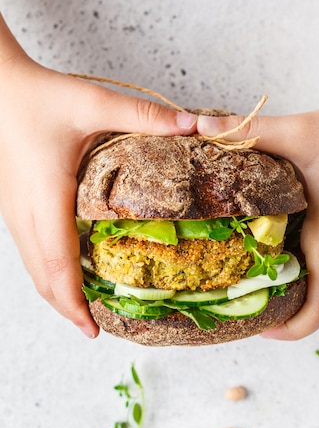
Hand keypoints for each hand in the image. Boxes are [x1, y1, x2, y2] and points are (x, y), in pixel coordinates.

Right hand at [0, 41, 195, 337]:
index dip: (74, 303)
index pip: (58, 265)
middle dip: (68, 308)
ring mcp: (14, 212)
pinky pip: (30, 252)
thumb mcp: (94, 103)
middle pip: (43, 279)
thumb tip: (193, 125)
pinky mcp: (13, 206)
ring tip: (86, 308)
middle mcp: (25, 213)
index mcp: (47, 198)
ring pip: (33, 268)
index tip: (93, 330)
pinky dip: (49, 273)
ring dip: (58, 293)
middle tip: (97, 328)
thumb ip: (144, 117)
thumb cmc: (39, 97)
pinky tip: (69, 273)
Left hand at [197, 96, 318, 338]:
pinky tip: (287, 252)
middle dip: (290, 317)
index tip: (262, 329)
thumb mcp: (296, 132)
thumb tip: (202, 128)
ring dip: (302, 294)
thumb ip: (249, 131)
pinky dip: (313, 273)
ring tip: (263, 284)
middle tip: (253, 308)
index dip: (293, 328)